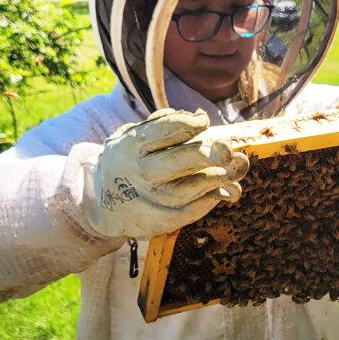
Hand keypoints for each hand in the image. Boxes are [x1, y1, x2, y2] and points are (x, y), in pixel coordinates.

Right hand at [82, 109, 248, 238]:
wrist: (102, 204)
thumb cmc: (129, 160)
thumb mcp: (134, 136)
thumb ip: (165, 124)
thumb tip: (201, 117)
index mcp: (131, 145)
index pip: (162, 131)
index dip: (188, 124)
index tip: (203, 121)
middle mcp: (138, 173)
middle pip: (172, 163)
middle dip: (203, 155)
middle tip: (226, 150)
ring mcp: (147, 200)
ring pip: (183, 192)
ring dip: (213, 180)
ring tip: (236, 167)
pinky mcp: (157, 222)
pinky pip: (187, 213)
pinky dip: (209, 201)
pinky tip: (225, 191)